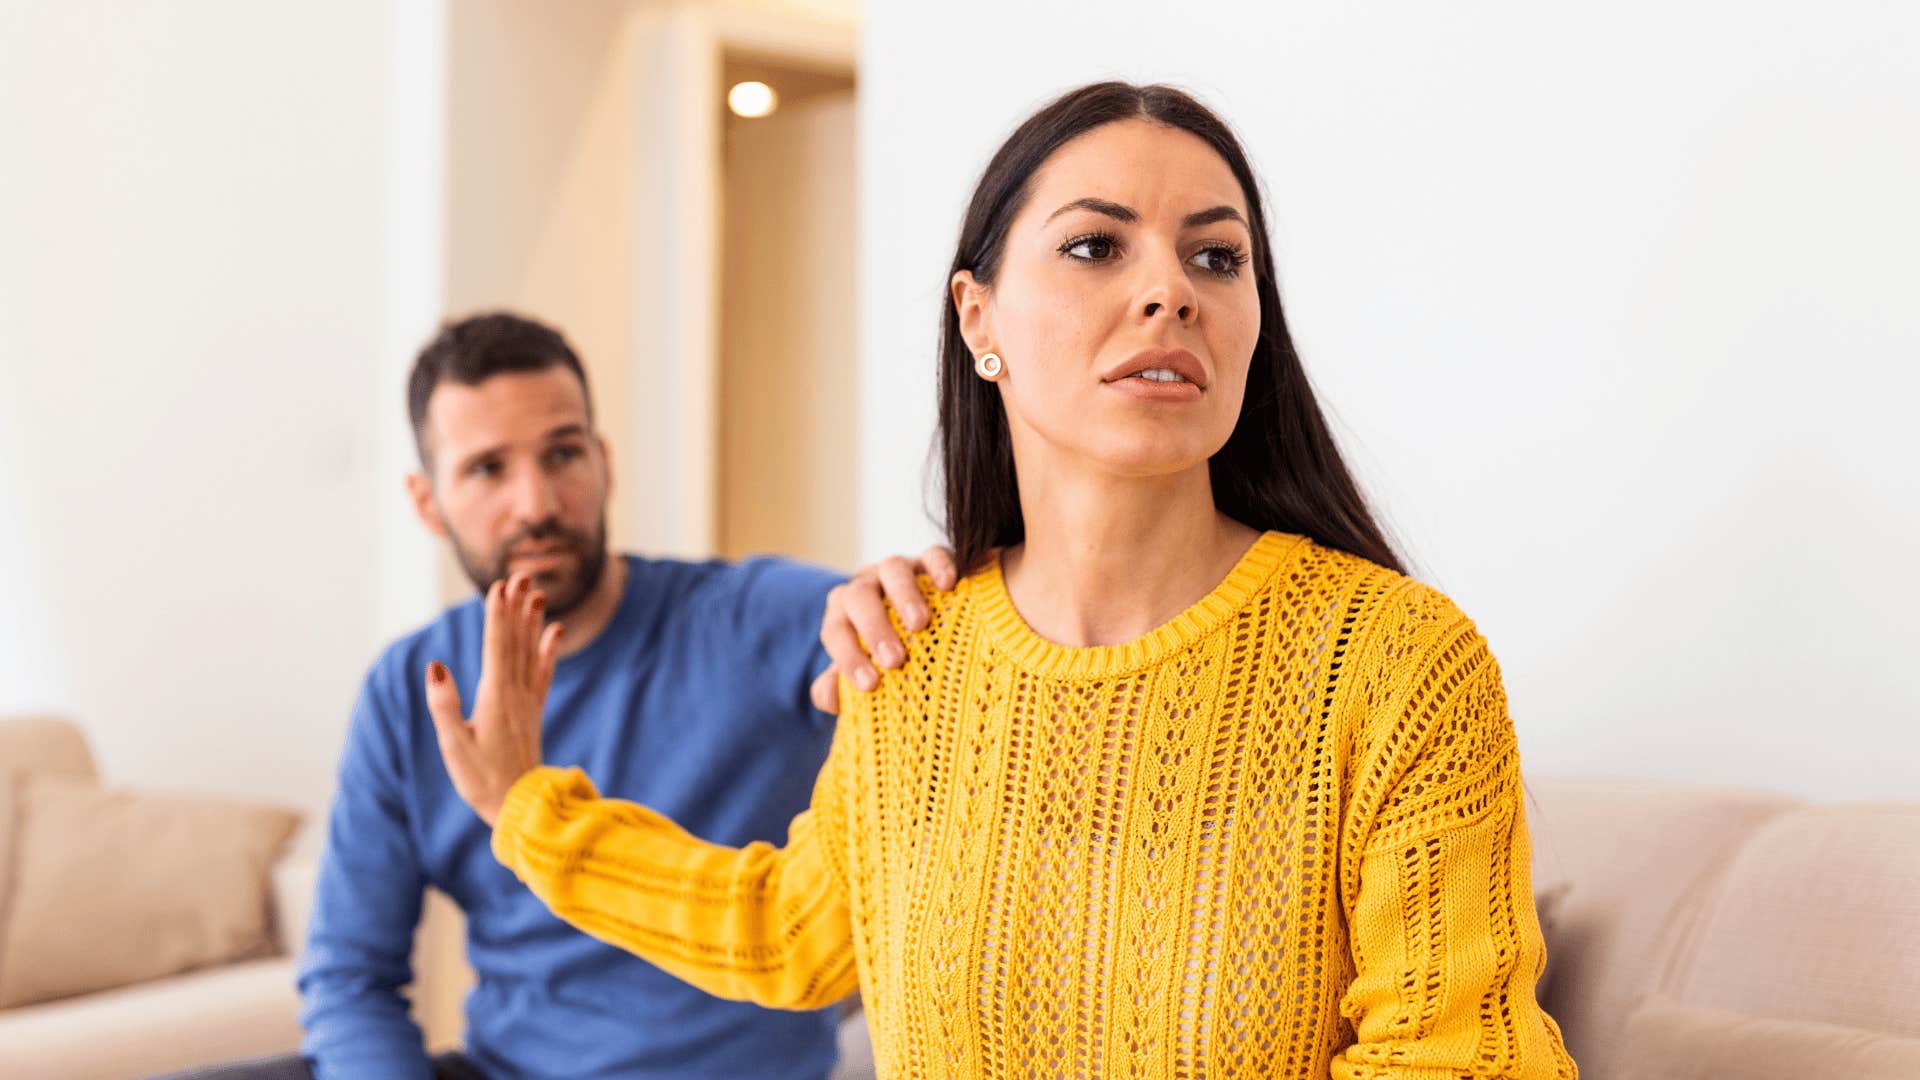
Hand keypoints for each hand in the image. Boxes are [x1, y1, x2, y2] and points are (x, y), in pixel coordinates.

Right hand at [426, 573, 564, 825]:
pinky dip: (549, 649)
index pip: (497, 647)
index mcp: (495, 698)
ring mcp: (528, 702)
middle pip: (517, 642)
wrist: (522, 808)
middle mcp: (516, 694)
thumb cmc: (481, 780)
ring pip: (532, 652)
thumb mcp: (454, 745)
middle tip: (522, 576)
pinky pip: (543, 672)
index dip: (498, 616)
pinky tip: (557, 631)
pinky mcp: (533, 712)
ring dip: (534, 621)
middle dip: (518, 608)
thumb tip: (435, 667)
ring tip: (539, 593)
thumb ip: (444, 705)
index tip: (501, 586)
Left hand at [810, 545, 959, 714]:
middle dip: (874, 628)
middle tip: (894, 660)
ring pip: (893, 569)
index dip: (848, 657)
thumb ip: (839, 686)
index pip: (835, 630)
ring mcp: (899, 570)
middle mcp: (867, 586)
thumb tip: (827, 699)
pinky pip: (933, 554)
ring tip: (919, 625)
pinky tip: (949, 585)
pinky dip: (938, 565)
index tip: (869, 685)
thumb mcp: (864, 669)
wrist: (925, 625)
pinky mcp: (930, 560)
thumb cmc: (889, 654)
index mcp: (844, 612)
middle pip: (859, 596)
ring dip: (903, 596)